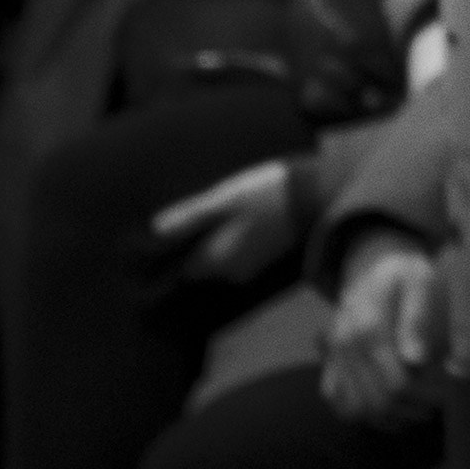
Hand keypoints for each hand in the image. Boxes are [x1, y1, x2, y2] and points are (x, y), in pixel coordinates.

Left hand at [147, 161, 300, 286]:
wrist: (314, 197)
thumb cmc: (264, 195)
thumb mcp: (223, 198)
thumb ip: (189, 216)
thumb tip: (155, 230)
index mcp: (216, 260)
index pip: (184, 267)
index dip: (178, 249)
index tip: (182, 228)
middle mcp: (231, 273)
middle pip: (202, 263)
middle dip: (200, 241)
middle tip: (208, 211)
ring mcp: (250, 268)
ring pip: (221, 257)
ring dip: (220, 237)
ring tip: (228, 209)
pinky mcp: (265, 259)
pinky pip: (238, 253)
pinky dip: (237, 238)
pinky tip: (245, 216)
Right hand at [321, 235, 447, 423]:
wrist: (373, 266)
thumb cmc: (403, 274)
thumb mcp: (420, 282)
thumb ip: (418, 318)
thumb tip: (417, 359)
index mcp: (369, 327)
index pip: (396, 384)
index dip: (425, 397)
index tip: (447, 394)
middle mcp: (345, 345)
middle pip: (378, 402)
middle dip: (411, 410)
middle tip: (436, 404)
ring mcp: (334, 357)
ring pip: (355, 410)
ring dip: (388, 417)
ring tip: (416, 410)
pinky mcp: (329, 364)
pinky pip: (336, 401)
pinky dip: (361, 413)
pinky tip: (389, 409)